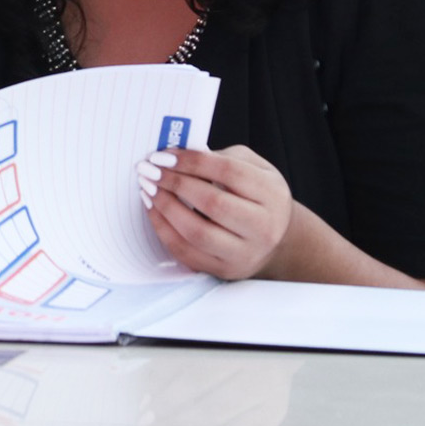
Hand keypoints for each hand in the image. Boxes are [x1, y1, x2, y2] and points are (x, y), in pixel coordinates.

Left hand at [136, 145, 294, 280]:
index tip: (163, 155)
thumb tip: (176, 156)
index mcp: (271, 194)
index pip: (229, 172)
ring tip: (148, 189)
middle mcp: (263, 227)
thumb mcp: (252, 168)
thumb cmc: (256, 196)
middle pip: (213, 203)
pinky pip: (186, 252)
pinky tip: (153, 211)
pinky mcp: (224, 270)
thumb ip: (220, 158)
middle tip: (149, 171)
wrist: (276, 239)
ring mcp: (244, 253)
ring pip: (197, 232)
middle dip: (175, 184)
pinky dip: (163, 230)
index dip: (192, 161)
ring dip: (165, 208)